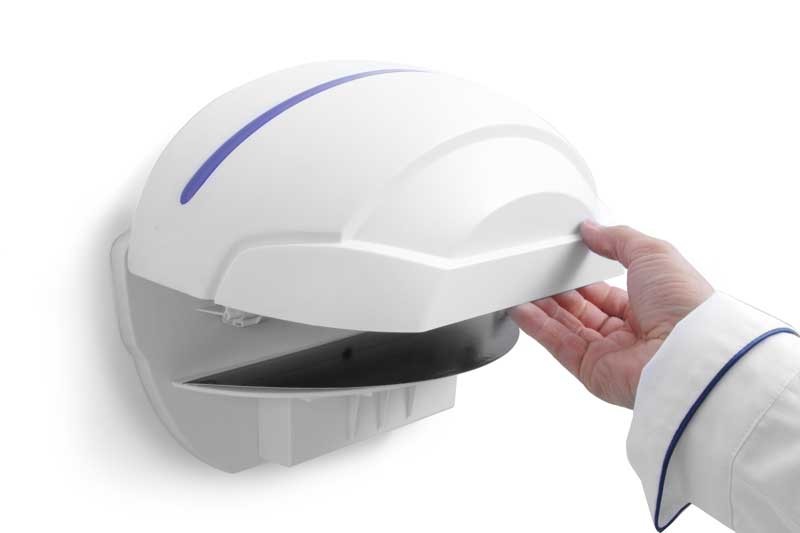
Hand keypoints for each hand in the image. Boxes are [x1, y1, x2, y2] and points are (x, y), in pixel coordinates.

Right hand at [510, 221, 712, 407]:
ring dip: (541, 308)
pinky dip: (537, 327)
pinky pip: (558, 345)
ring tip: (519, 287)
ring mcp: (610, 354)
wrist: (690, 352)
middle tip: (535, 273)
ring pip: (565, 328)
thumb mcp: (654, 253)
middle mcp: (630, 333)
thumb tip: (591, 229)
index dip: (581, 278)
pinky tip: (521, 309)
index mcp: (650, 307)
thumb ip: (618, 239)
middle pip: (581, 311)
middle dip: (557, 292)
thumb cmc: (685, 305)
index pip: (604, 292)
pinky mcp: (592, 372)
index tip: (561, 262)